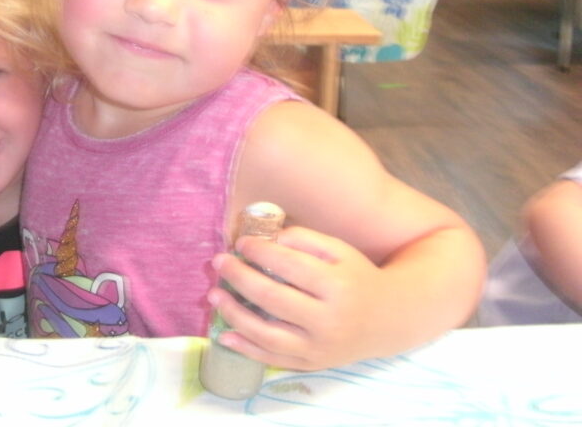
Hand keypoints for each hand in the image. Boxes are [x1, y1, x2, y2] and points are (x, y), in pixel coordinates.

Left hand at [207, 226, 392, 370]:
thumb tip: (270, 239)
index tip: (240, 243)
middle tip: (219, 262)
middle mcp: (328, 320)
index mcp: (337, 286)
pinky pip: (274, 359)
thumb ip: (306, 240)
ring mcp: (320, 347)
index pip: (289, 266)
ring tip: (214, 295)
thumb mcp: (339, 251)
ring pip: (268, 335)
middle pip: (273, 299)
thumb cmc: (357, 278)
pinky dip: (247, 349)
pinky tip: (225, 335)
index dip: (260, 252)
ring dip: (235, 315)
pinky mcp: (313, 363)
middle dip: (239, 278)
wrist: (389, 319)